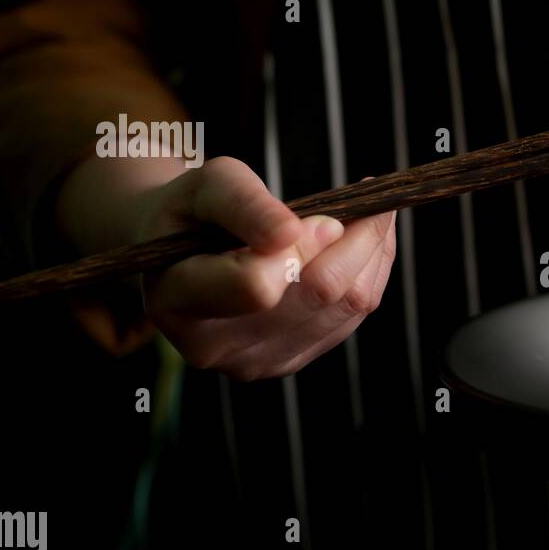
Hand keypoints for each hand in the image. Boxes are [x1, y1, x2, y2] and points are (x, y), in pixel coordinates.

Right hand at [70, 156, 396, 380]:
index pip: (257, 285)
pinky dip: (369, 275)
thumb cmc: (192, 213)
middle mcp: (214, 345)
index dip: (303, 246)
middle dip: (355, 242)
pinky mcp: (289, 361)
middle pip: (316, 296)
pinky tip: (363, 244)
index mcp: (176, 300)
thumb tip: (294, 232)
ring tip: (371, 214)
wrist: (182, 257)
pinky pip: (352, 318)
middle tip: (369, 202)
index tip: (326, 215)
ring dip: (372, 254)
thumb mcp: (205, 187)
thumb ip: (244, 204)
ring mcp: (255, 362)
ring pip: (346, 307)